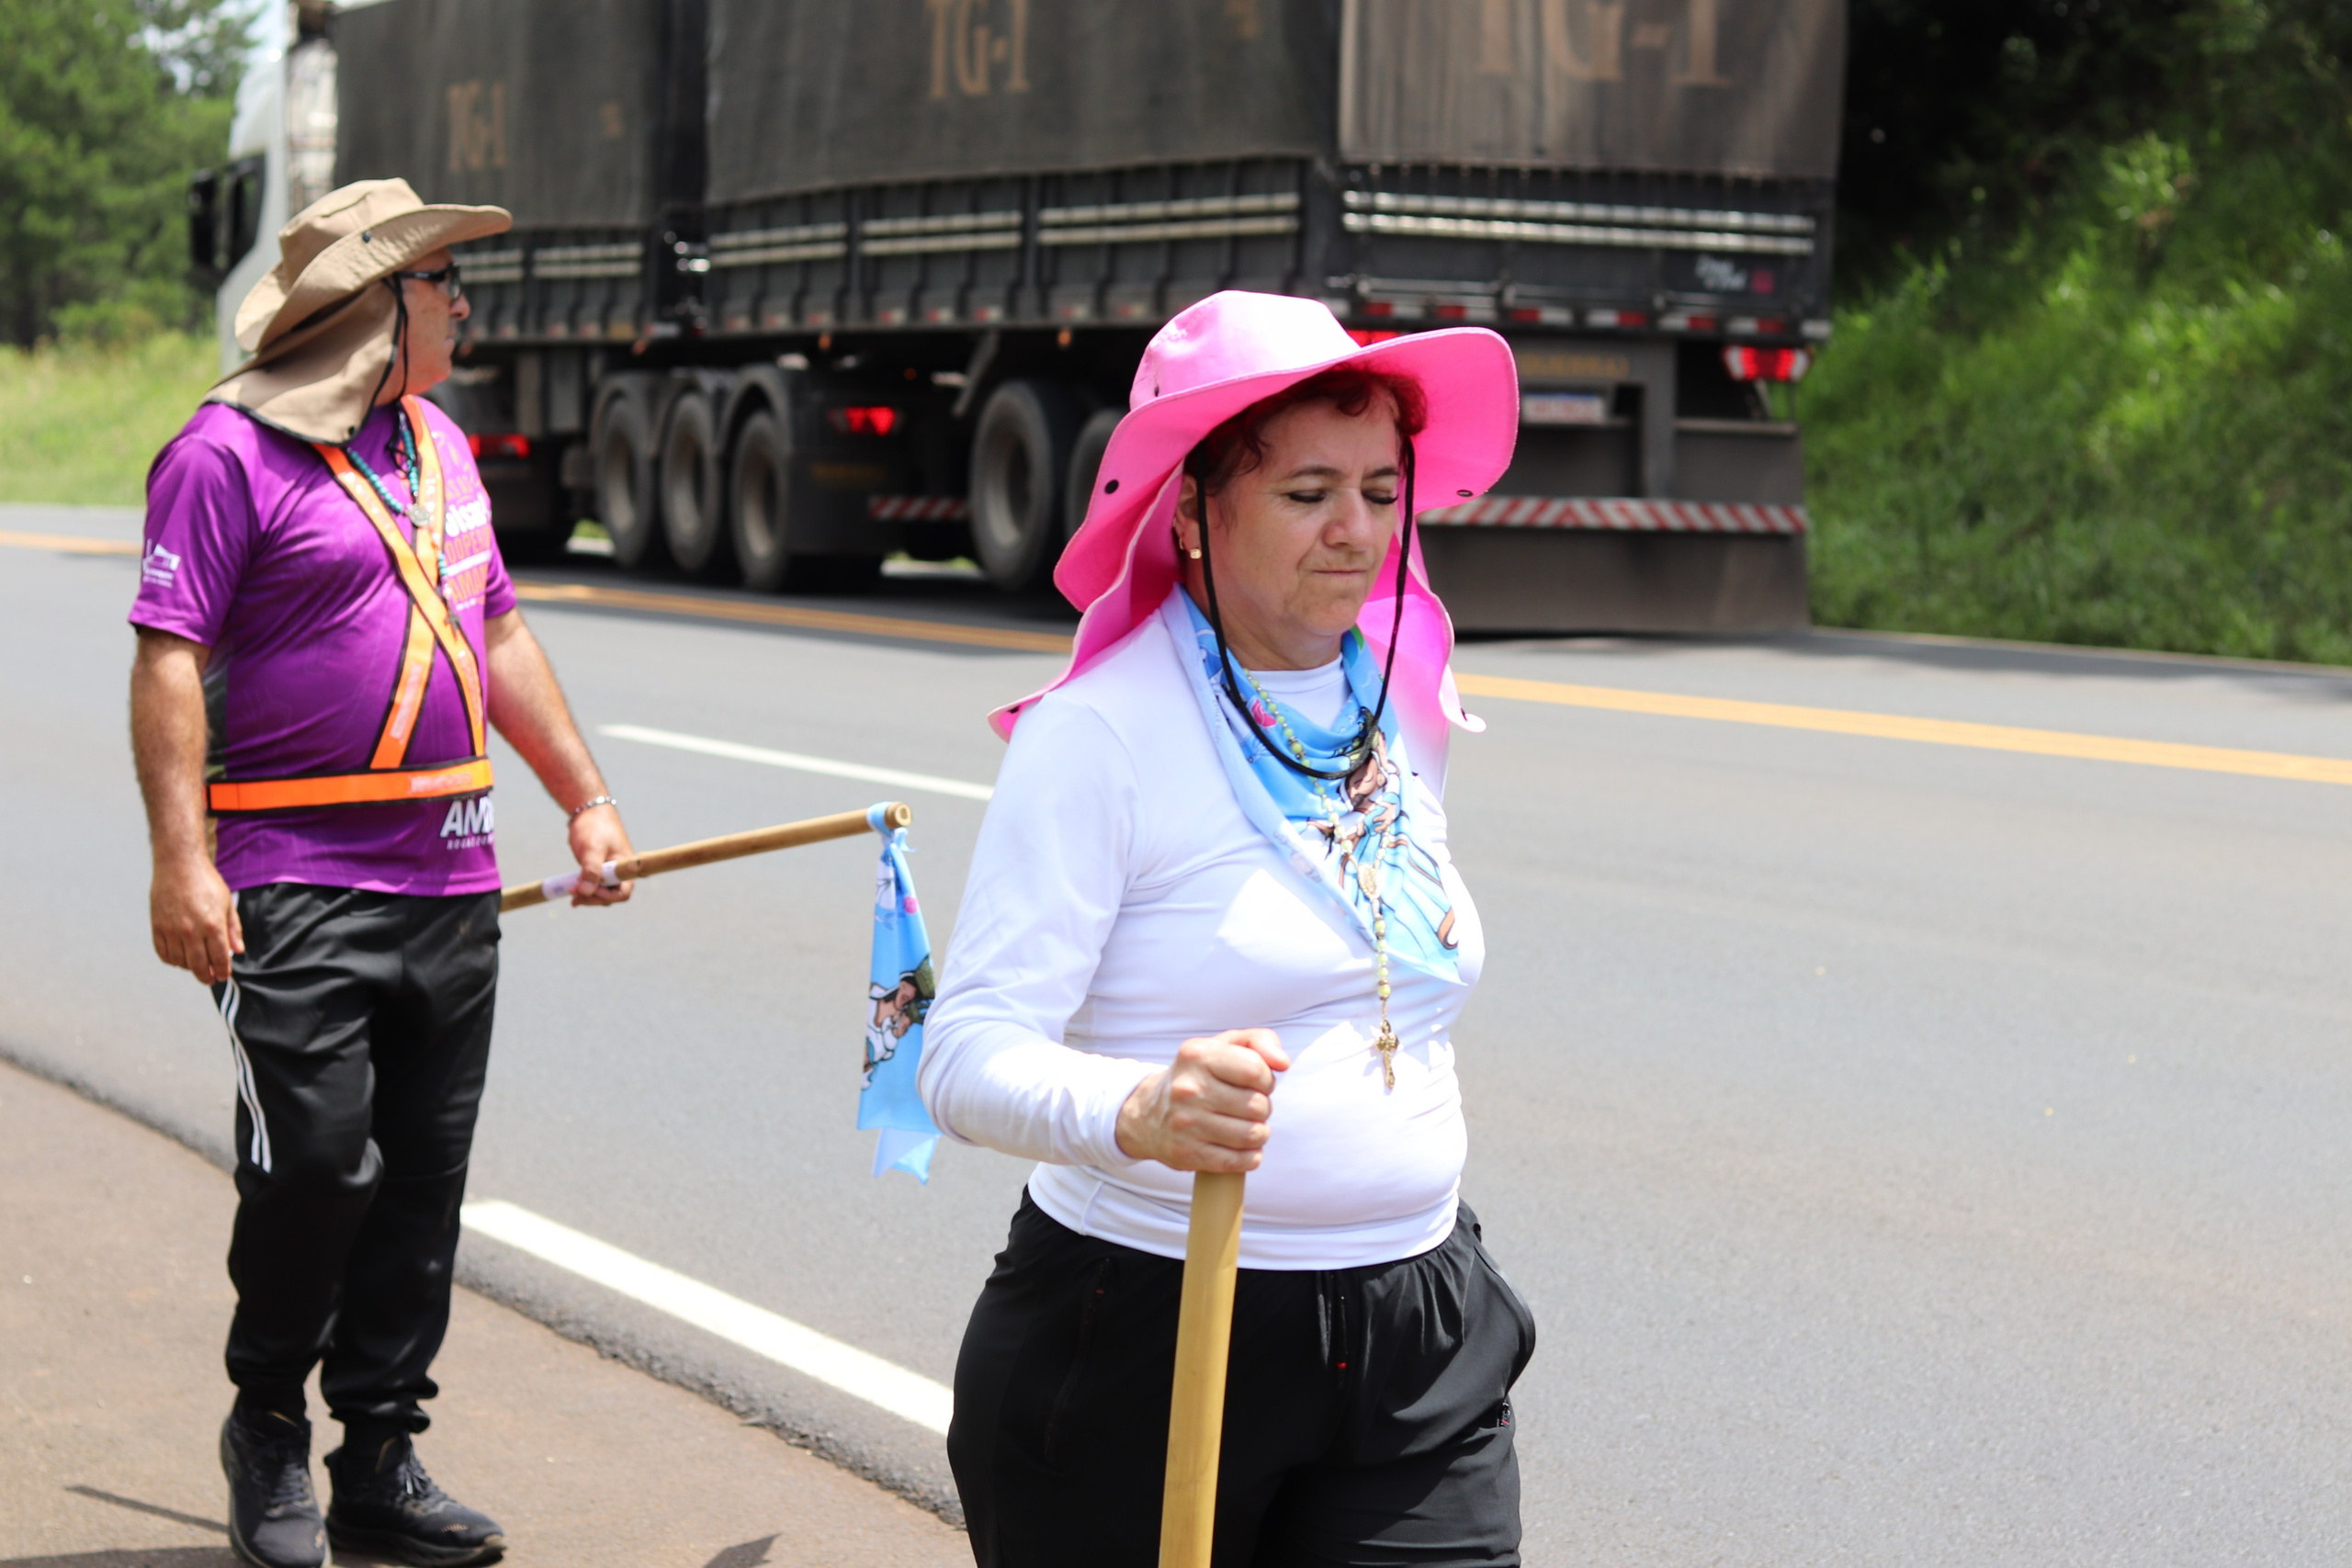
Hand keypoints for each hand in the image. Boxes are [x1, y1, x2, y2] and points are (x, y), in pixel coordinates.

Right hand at [150, 853, 242, 984]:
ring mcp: (172, 930)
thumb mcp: (227, 904)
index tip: (224, 975)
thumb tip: (238, 951)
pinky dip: (172, 960)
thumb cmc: (206, 882)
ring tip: (197, 964)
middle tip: (211, 979)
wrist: (179, 865)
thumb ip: (233, 929)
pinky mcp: (157, 927)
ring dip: (189, 968)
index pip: (219, 959)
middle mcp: (191, 931)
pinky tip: (180, 957)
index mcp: (213, 925)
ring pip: (180, 962)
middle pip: (199, 966)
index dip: (223, 971)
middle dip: (207, 976)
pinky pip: (164, 953)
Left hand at [566, 803, 634, 905]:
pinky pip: (592, 885)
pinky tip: (573, 893)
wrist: (588, 812)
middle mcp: (618, 872)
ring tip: (571, 892)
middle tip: (574, 892)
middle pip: (610, 897)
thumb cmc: (595, 827)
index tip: (590, 889)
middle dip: (593, 897)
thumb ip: (591, 871)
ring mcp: (607, 872)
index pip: (623, 893)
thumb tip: (585, 892)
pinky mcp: (597, 869)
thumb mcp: (593, 849)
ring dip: (586, 895)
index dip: (606, 896)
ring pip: (600, 893)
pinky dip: (583, 890)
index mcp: (625, 867)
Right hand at [1115, 1029, 1289, 1172]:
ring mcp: (1186, 1123)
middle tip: (1248, 1107)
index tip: (1256, 1083)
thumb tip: (1282, 1062)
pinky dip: (1250, 1158)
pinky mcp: (1186, 1153)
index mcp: (1198, 1055)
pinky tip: (1242, 1148)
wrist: (1148, 1114)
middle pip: (1257, 1105)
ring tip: (1246, 1127)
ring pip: (1252, 1135)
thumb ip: (1260, 1041)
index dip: (1266, 1080)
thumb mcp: (1224, 1046)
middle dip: (1262, 1108)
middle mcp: (1188, 1089)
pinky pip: (1238, 1161)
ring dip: (1258, 1133)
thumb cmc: (1199, 1076)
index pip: (1255, 1070)